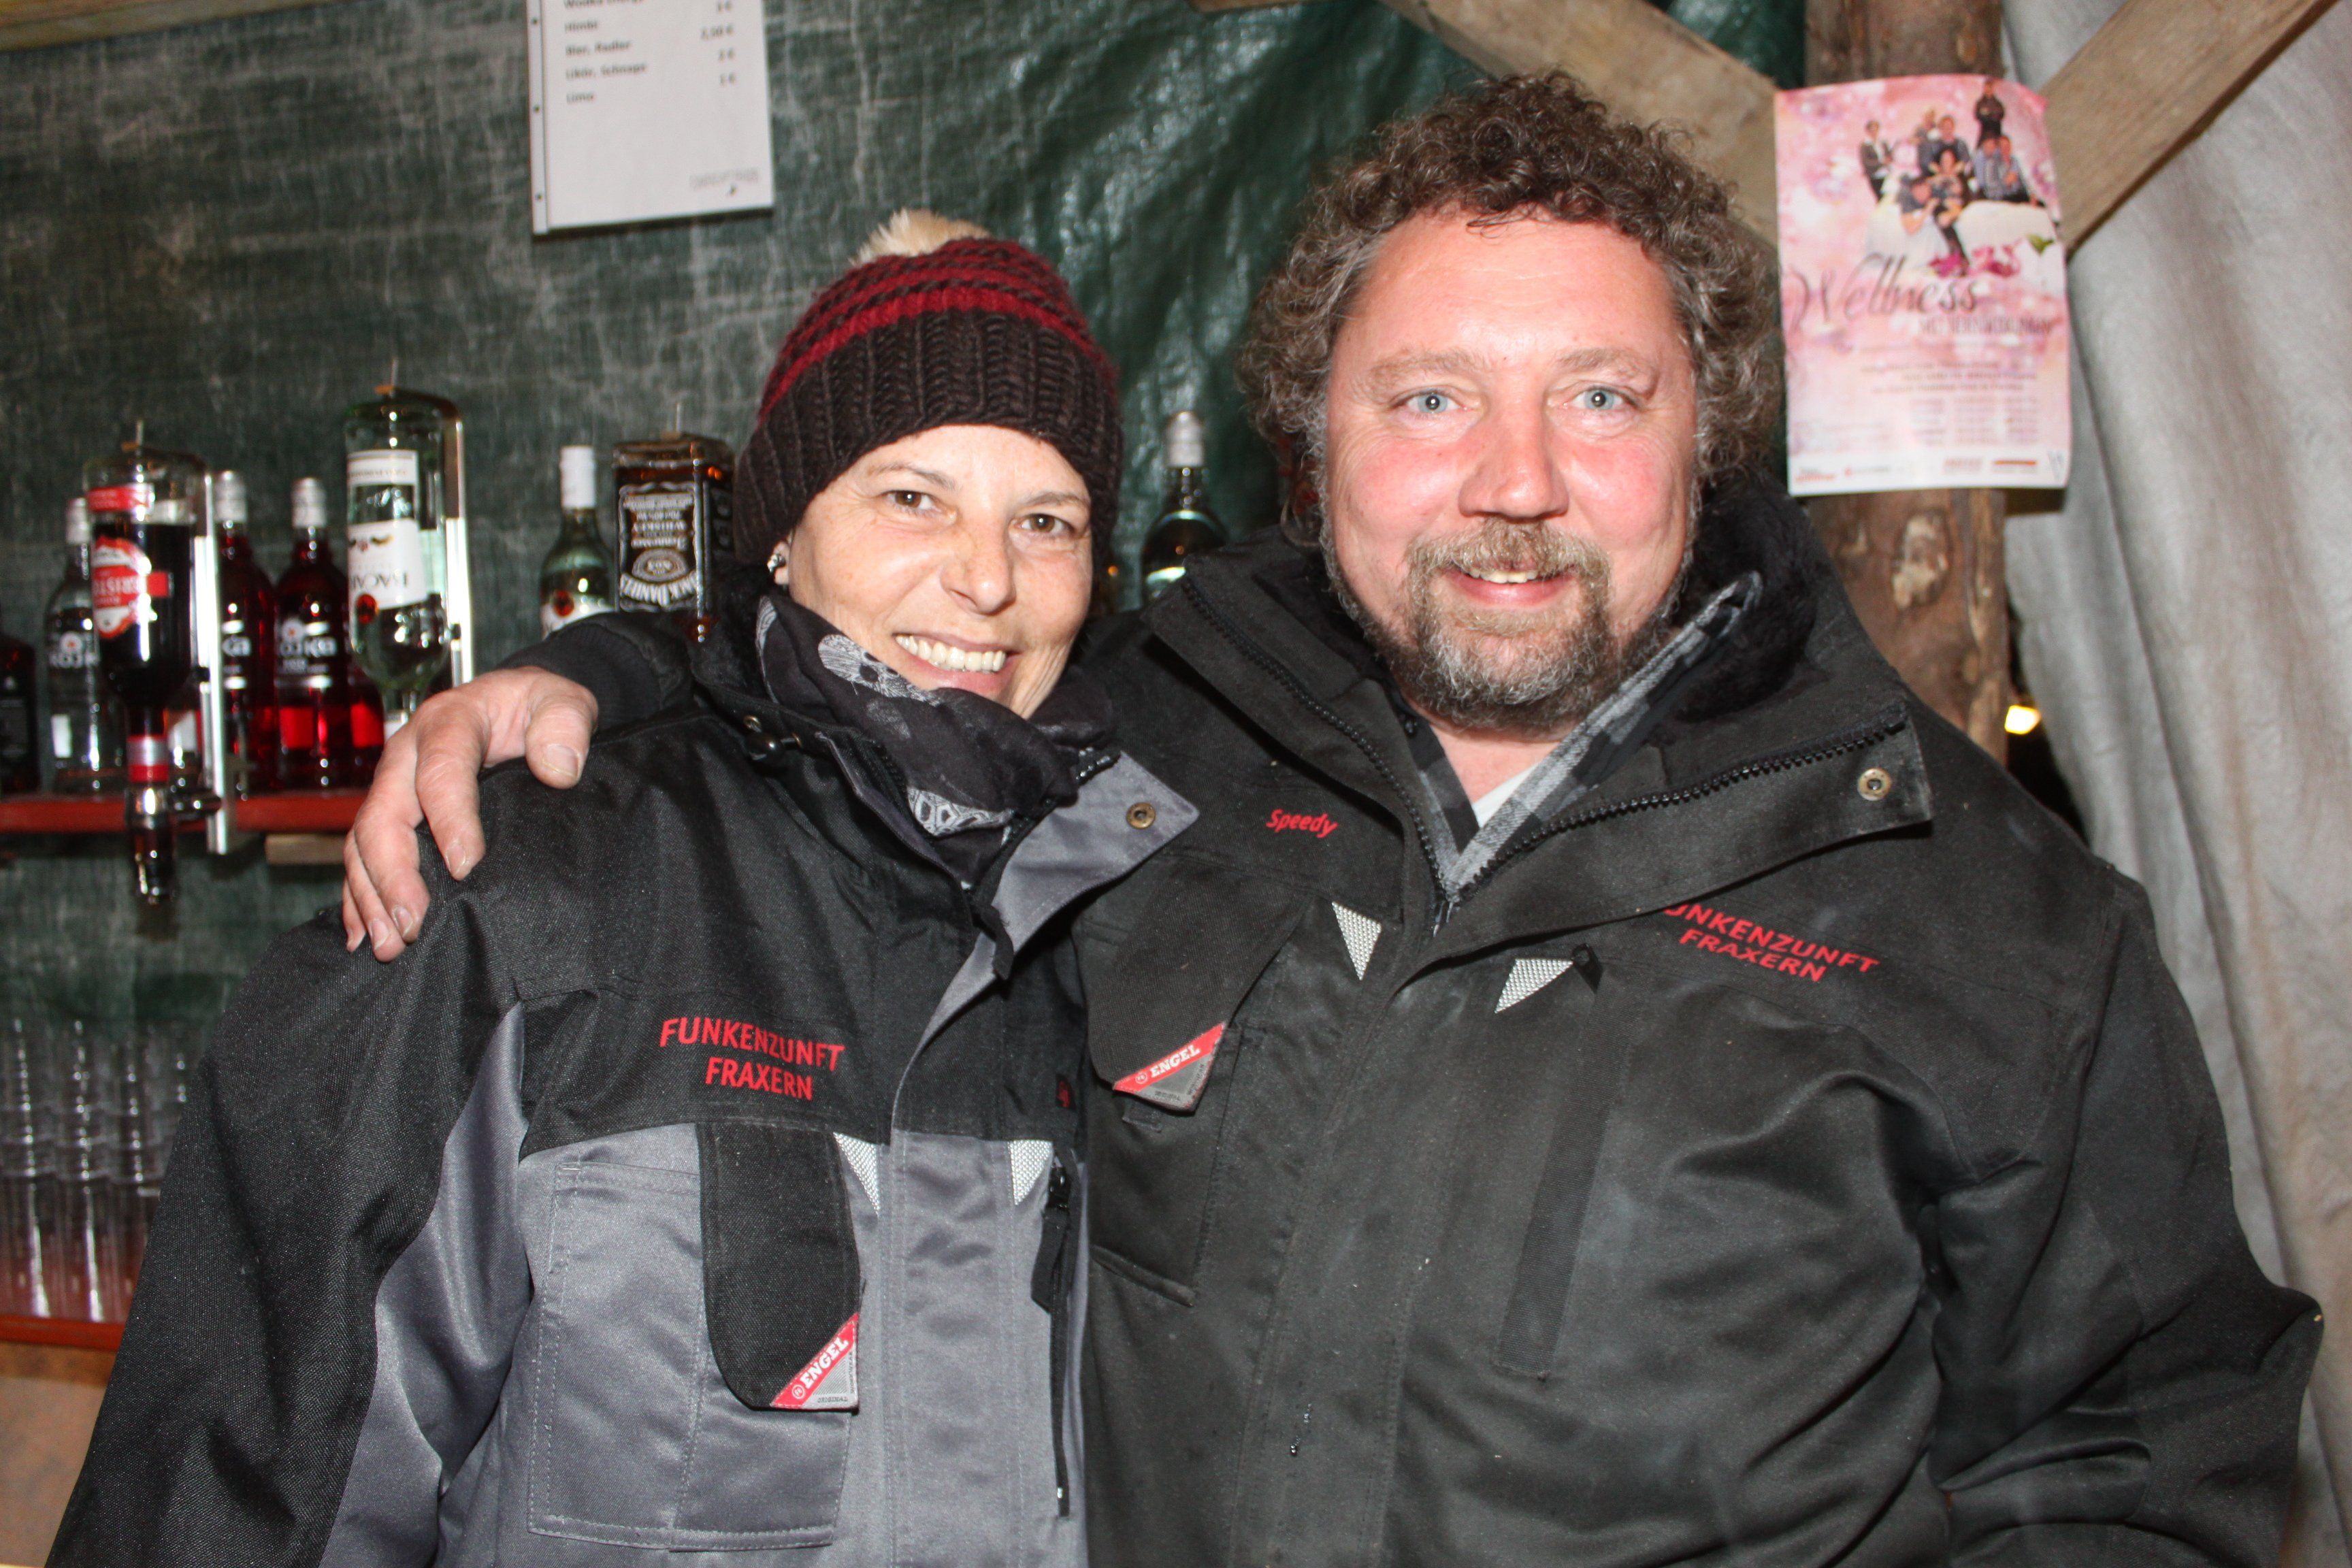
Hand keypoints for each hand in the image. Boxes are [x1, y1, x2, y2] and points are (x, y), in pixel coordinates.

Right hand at [340, 669, 598, 959]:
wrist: (516, 703)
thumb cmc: (537, 706)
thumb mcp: (564, 700)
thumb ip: (566, 724)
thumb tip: (559, 769)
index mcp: (449, 723)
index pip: (441, 772)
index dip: (449, 820)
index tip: (465, 867)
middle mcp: (407, 755)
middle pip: (384, 816)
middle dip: (393, 875)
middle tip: (412, 926)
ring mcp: (392, 786)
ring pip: (364, 842)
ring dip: (371, 896)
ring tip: (390, 945)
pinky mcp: (390, 812)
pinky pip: (361, 856)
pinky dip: (359, 896)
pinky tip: (365, 936)